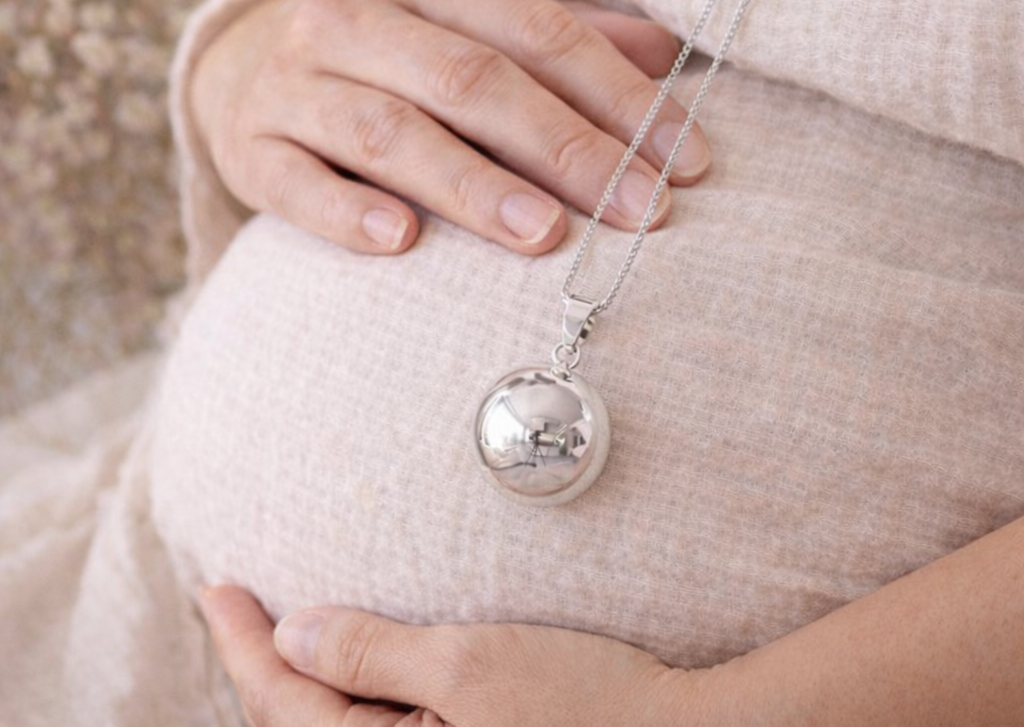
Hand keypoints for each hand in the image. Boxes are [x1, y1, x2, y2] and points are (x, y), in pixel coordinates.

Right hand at [190, 0, 710, 255]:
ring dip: (471, 185)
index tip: (681, 163)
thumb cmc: (394, 52)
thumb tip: (666, 53)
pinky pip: (295, 183)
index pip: (537, 32)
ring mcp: (294, 82)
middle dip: (563, 149)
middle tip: (636, 212)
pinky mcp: (250, 146)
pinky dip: (345, 211)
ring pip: (390, 131)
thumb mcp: (470, 22)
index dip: (616, 98)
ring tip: (542, 236)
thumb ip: (560, 35)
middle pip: (470, 81)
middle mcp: (351, 15)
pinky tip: (400, 241)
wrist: (252, 62)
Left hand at [199, 585, 716, 726]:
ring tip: (274, 630)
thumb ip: (371, 656)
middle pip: (299, 725)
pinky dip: (346, 694)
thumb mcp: (468, 666)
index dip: (242, 640)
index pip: (284, 704)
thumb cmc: (580, 702)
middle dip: (260, 665)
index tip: (214, 584)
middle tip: (233, 603)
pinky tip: (347, 665)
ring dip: (299, 681)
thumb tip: (293, 634)